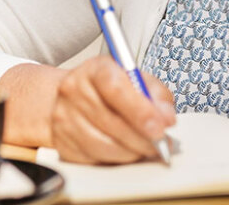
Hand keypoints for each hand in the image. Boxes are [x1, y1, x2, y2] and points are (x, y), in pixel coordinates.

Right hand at [51, 56, 176, 163]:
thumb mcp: (138, 80)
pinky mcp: (61, 141)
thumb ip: (156, 95)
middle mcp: (74, 90)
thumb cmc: (111, 88)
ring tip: (146, 148)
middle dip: (141, 137)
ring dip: (130, 151)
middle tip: (160, 144)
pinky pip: (92, 158)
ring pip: (102, 144)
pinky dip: (115, 159)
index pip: (115, 88)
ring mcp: (64, 116)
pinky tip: (126, 151)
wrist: (75, 98)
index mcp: (95, 69)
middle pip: (110, 120)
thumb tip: (166, 119)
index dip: (140, 111)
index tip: (159, 128)